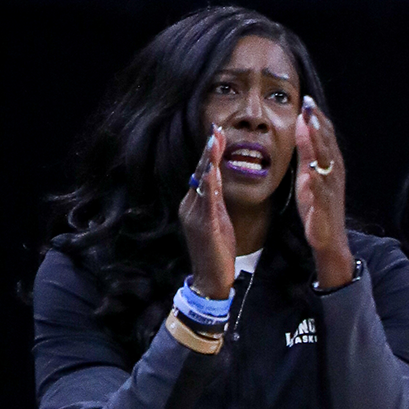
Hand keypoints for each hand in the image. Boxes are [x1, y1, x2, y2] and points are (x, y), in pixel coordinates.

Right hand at [178, 128, 236, 298]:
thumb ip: (215, 201)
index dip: (209, 153)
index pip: (202, 173)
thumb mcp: (218, 221)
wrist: (211, 279)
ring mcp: (194, 215)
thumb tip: (217, 181)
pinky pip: (206, 202)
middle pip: (200, 173)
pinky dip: (209, 185)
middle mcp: (190, 206)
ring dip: (209, 161)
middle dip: (208, 150)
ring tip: (215, 142)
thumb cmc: (218, 251)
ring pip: (201, 183)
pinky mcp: (203, 226)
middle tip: (216, 129)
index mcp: (194, 204)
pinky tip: (212, 172)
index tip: (217, 133)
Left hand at [293, 97, 354, 289]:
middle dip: (318, 124)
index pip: (326, 135)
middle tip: (308, 104)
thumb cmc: (317, 205)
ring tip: (310, 127)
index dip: (317, 117)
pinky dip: (316, 181)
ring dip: (319, 144)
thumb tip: (300, 122)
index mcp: (332, 163)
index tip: (305, 99)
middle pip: (327, 144)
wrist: (328, 238)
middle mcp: (335, 173)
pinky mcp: (325, 207)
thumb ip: (306, 149)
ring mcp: (331, 189)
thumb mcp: (308, 172)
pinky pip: (321, 191)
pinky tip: (310, 172)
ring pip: (326, 162)